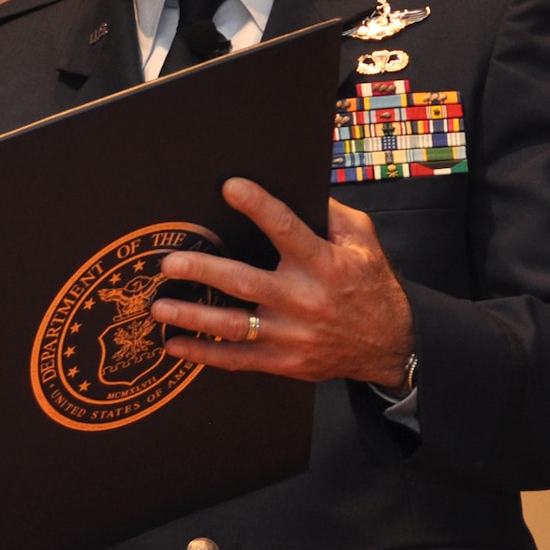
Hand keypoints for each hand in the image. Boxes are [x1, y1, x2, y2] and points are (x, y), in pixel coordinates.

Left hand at [150, 177, 413, 388]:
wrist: (391, 344)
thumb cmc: (370, 284)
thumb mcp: (363, 241)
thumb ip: (331, 214)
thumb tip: (299, 187)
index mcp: (325, 264)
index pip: (287, 230)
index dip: (258, 206)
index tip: (230, 187)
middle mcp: (305, 300)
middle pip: (245, 283)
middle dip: (203, 270)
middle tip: (169, 262)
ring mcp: (293, 335)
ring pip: (234, 326)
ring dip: (193, 316)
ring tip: (158, 307)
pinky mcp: (285, 362)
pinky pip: (238, 360)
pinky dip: (204, 354)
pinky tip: (174, 346)